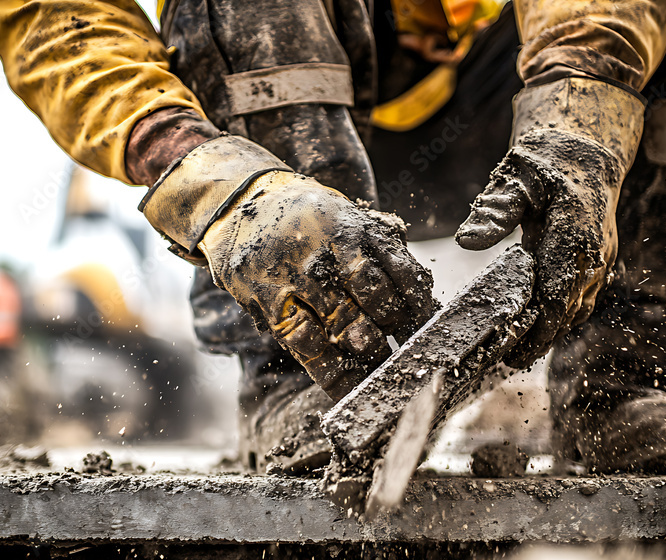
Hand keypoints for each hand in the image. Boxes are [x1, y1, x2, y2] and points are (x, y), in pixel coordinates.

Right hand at [200, 171, 436, 398]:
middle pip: (375, 299)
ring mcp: (296, 275)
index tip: (428, 326)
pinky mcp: (269, 299)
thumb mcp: (345, 215)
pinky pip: (304, 341)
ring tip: (378, 365)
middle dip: (394, 330)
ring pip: (342, 324)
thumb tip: (419, 293)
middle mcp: (327, 250)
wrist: (237, 204)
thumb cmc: (304, 219)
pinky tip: (346, 383)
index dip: (419, 304)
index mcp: (355, 228)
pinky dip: (330, 369)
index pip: (401, 271)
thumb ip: (381, 246)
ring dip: (366, 350)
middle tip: (405, 350)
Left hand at [455, 78, 643, 363]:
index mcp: (575, 235)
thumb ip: (495, 210)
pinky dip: (559, 316)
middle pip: (569, 311)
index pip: (558, 296)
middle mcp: (594, 253)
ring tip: (516, 352)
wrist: (585, 152)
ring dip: (550, 331)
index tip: (514, 354)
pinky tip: (535, 327)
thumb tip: (466, 240)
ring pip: (578, 308)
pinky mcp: (597, 262)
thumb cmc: (547, 163)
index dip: (538, 330)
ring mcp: (600, 259)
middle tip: (505, 361)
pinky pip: (581, 298)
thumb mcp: (515, 178)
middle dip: (540, 340)